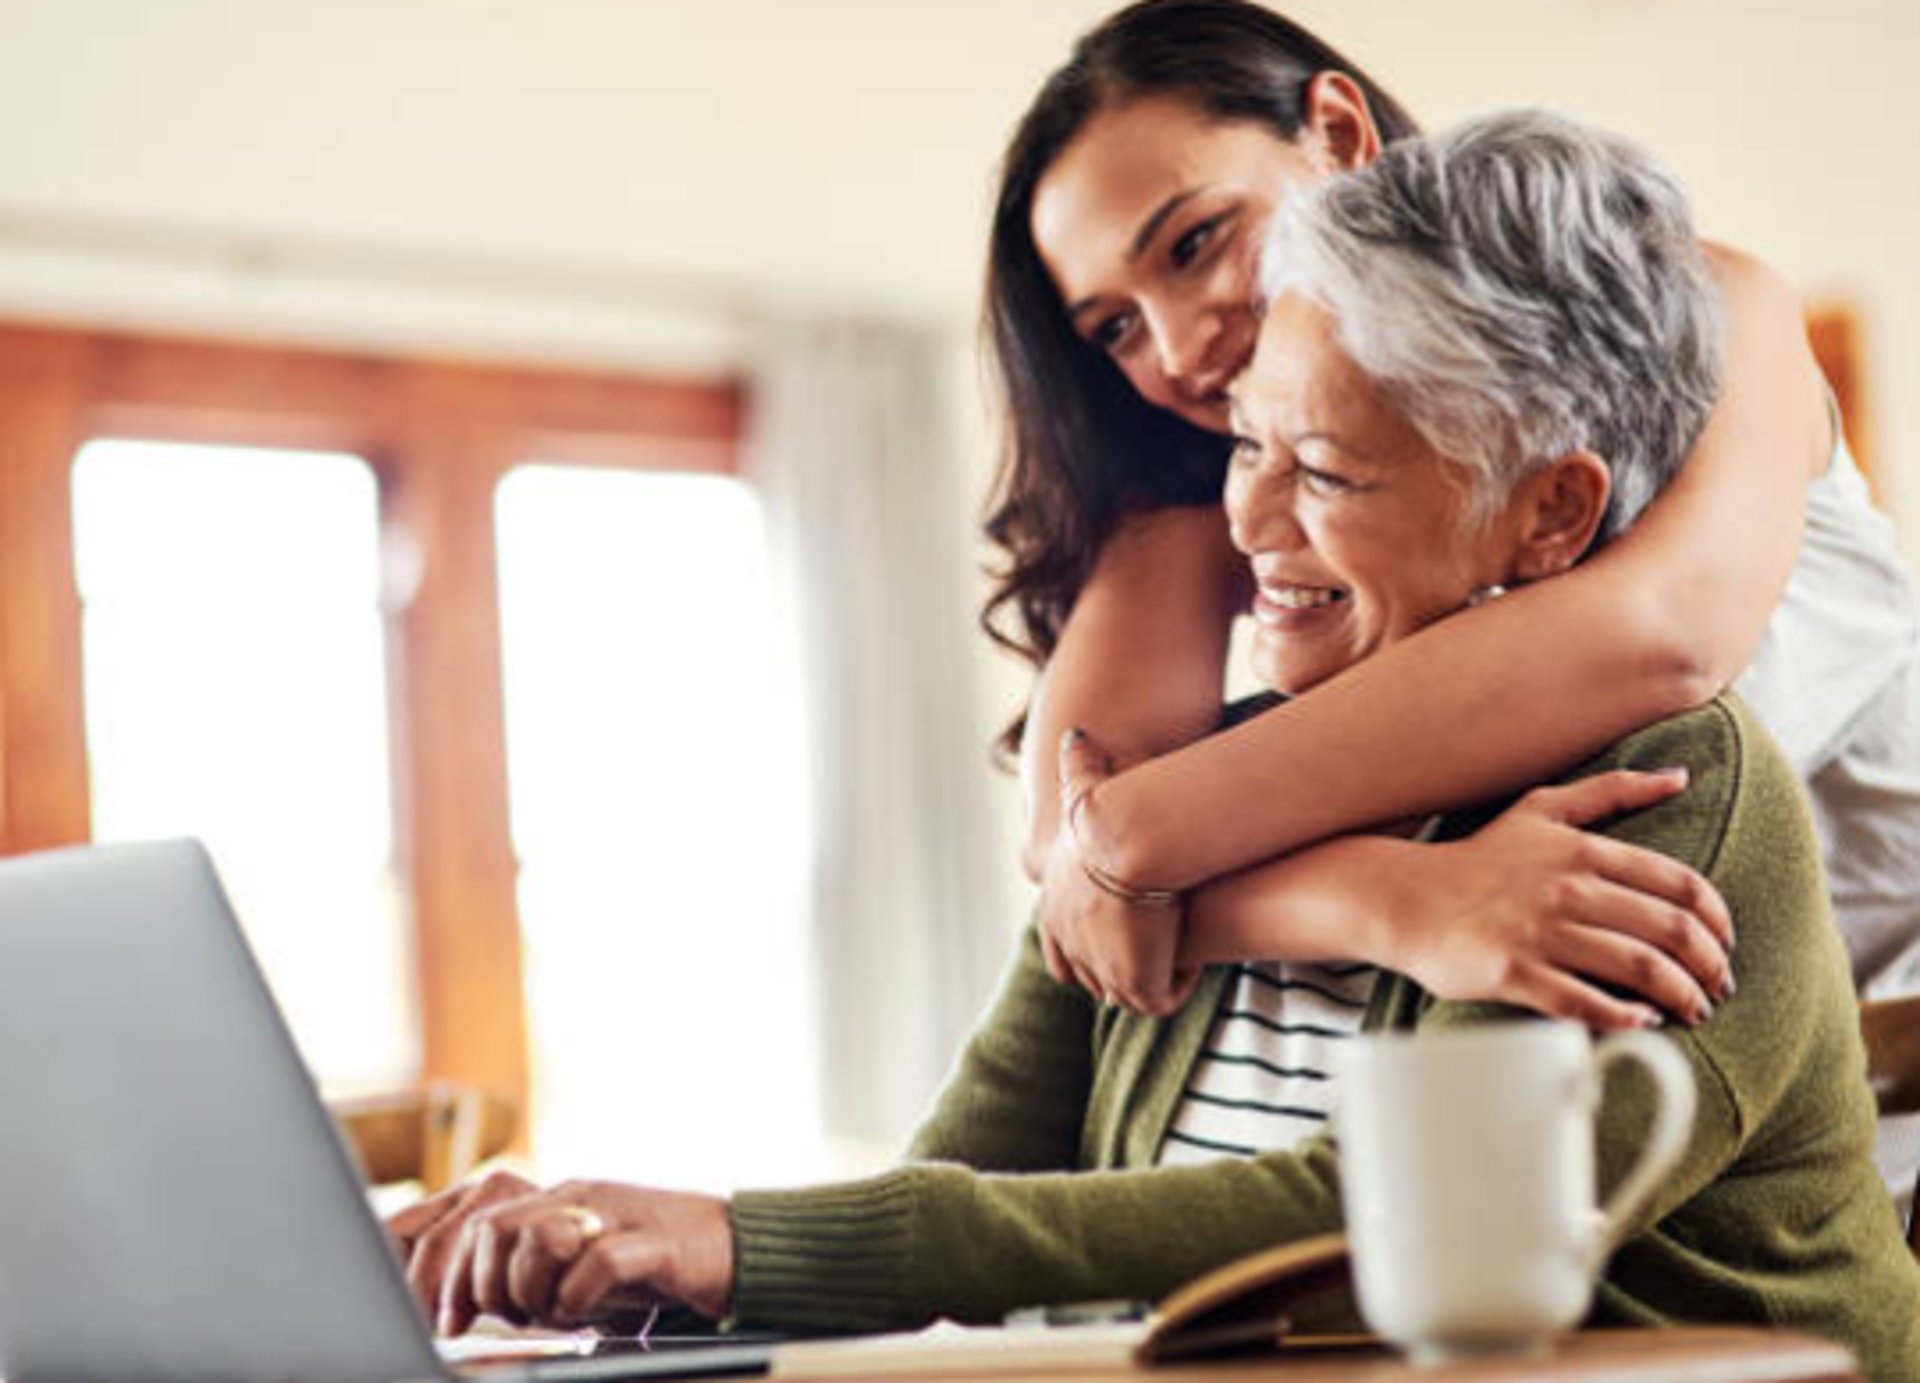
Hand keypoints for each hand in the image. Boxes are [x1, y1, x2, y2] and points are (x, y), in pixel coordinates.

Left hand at [389, 1172, 733, 1334]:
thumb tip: (464, 1304)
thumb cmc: (651, 1264)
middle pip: (493, 1229)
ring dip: (533, 1292)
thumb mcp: (578, 1264)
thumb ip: (529, 1270)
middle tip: (507, 1321)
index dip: (447, 1274)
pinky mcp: (654, 1242)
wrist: (735, 1248)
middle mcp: (579, 1198)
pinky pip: (598, 1264)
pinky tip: (589, 1314)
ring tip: (554, 1315)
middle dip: (484, 1287)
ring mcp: (617, 1215)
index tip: (448, 1321)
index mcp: (556, 1200)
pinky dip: (580, 1298)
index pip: (475, 1220)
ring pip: (538, 1241)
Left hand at [1038, 727, 1197, 1015]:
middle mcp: (1070, 945)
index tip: (1121, 935)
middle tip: (1153, 949)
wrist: (1125, 842)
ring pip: (1125, 992)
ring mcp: (1101, 970)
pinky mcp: (1137, 983)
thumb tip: (1076, 735)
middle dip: (1121, 968)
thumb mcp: (1087, 788)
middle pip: (1091, 978)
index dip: (1088, 948)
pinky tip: (1195, 960)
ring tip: (1177, 955)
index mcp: (1055, 910)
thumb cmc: (1109, 814)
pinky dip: (1177, 984)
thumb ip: (1080, 765)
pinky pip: (1159, 999)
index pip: (1061, 952)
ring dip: (1150, 977)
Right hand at [1387, 768, 1734, 1028]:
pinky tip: (1642, 1023)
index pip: (1678, 885)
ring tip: (1692, 1011)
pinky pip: (1585, 1002)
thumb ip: (1612, 790)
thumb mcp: (1543, 809)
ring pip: (1638, 968)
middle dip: (1708, 966)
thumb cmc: (1479, 859)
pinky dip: (1625, 1018)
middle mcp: (1567, 888)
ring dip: (1680, 996)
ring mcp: (1539, 932)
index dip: (1716, 920)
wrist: (1405, 899)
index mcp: (1582, 850)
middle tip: (1717, 988)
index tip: (1724, 944)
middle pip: (1668, 931)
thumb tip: (1680, 776)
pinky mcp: (1513, 972)